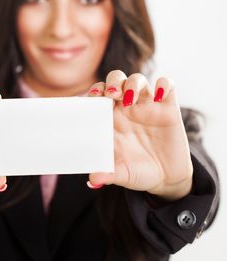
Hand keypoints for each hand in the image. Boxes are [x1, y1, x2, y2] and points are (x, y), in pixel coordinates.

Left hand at [87, 70, 192, 200]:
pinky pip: (167, 85)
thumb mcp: (122, 174)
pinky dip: (164, 85)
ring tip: (131, 98)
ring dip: (133, 83)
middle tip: (113, 94)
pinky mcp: (168, 108)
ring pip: (138, 80)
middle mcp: (127, 108)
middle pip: (116, 80)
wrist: (165, 178)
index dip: (95, 91)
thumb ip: (108, 174)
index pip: (99, 95)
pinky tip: (160, 96)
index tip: (93, 97)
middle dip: (113, 82)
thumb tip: (93, 180)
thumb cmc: (137, 171)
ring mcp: (147, 106)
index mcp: (111, 119)